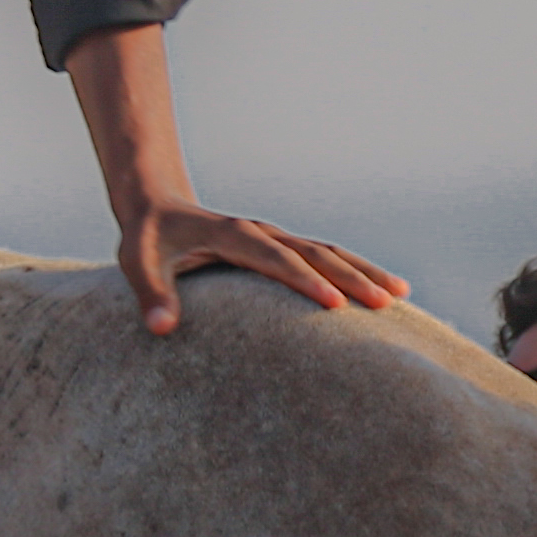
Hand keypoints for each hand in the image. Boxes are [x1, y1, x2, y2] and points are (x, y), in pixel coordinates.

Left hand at [114, 197, 409, 338]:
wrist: (159, 207)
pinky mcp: (282, 247)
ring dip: (364, 270)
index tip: (332, 304)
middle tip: (385, 303)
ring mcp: (275, 237)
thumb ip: (149, 294)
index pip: (274, 258)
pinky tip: (383, 289)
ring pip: (328, 251)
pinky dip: (355, 270)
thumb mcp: (136, 263)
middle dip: (351, 276)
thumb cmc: (147, 240)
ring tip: (400, 294)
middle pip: (314, 251)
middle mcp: (261, 232)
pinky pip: (325, 257)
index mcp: (231, 234)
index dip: (303, 280)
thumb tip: (160, 328)